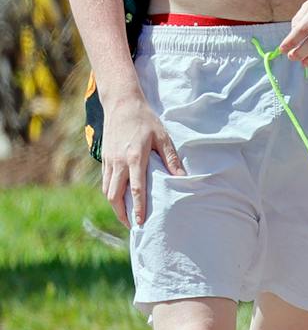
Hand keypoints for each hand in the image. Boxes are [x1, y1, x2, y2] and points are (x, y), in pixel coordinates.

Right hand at [100, 95, 182, 227]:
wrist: (121, 103)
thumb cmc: (146, 120)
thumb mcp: (163, 137)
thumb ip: (171, 159)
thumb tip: (182, 178)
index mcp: (134, 158)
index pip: (136, 189)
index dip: (138, 208)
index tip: (140, 223)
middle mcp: (118, 162)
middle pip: (115, 195)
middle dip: (122, 213)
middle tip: (132, 226)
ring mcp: (108, 161)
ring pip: (107, 190)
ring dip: (115, 206)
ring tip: (126, 216)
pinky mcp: (104, 158)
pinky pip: (105, 181)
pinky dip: (110, 193)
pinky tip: (119, 199)